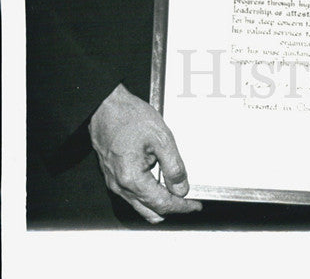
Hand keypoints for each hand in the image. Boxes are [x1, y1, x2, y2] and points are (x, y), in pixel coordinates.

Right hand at [89, 83, 202, 222]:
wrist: (105, 107)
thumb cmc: (129, 117)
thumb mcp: (161, 138)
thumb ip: (173, 167)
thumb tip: (182, 188)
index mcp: (132, 178)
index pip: (162, 204)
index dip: (182, 207)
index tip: (195, 205)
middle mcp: (120, 186)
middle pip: (150, 211)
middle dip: (171, 208)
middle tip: (189, 200)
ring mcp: (114, 182)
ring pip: (140, 205)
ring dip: (159, 202)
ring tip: (177, 190)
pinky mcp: (113, 176)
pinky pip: (133, 194)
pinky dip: (148, 194)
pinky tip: (160, 181)